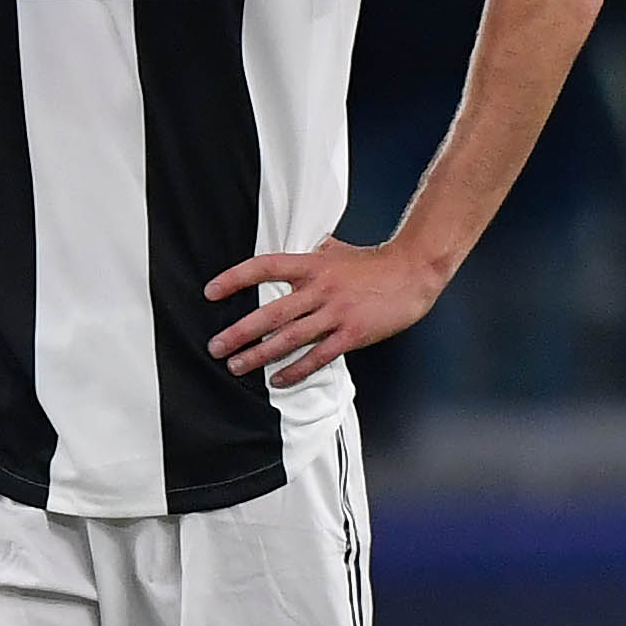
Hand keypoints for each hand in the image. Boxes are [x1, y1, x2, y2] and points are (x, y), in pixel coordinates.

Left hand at [204, 238, 447, 387]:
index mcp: (313, 265)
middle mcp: (320, 289)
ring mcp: (336, 313)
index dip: (234, 279)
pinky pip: (318, 356)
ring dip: (259, 355)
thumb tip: (305, 246)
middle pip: (270, 313)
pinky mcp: (353, 333)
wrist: (414, 272)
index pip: (264, 268)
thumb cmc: (377, 262)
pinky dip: (296, 370)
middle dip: (239, 332)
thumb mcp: (340, 250)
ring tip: (237, 366)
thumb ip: (317, 251)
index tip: (211, 292)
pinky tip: (279, 380)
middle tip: (216, 346)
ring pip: (289, 338)